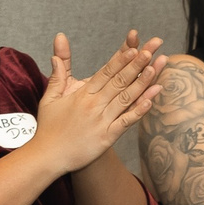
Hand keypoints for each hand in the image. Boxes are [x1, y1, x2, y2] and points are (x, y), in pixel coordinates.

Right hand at [28, 31, 164, 175]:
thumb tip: (56, 50)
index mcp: (82, 95)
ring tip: (155, 68)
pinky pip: (126, 122)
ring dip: (142, 83)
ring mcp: (102, 121)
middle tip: (151, 50)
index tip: (133, 48)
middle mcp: (93, 106)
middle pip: (119, 82)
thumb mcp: (50, 97)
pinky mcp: (107, 137)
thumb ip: (58, 73)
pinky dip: (139, 111)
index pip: (105, 73)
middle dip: (136, 65)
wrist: (48, 157)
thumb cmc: (49, 127)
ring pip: (125, 99)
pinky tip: (151, 100)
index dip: (120, 60)